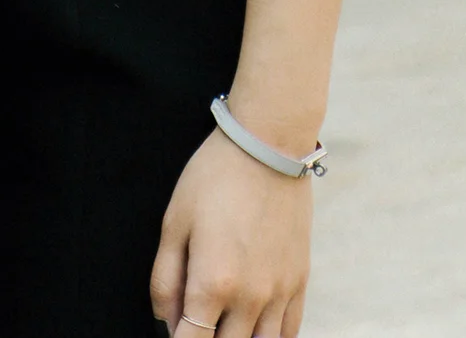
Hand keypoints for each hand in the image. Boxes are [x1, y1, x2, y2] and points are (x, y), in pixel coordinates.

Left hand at [151, 127, 311, 336]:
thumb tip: (166, 323)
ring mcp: (279, 292)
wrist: (268, 146)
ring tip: (223, 322)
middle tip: (196, 319)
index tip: (175, 332)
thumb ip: (165, 280)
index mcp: (213, 283)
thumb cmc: (215, 178)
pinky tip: (254, 328)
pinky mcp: (300, 281)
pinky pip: (289, 332)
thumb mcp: (174, 222)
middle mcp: (250, 298)